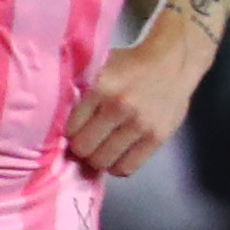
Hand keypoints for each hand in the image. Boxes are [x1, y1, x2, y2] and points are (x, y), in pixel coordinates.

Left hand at [66, 18, 209, 177]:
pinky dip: (117, 167)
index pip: (70, 129)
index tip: (74, 132)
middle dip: (82, 148)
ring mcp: (140, 124)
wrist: (171, 62)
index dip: (70, 134)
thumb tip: (58, 119)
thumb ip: (81, 90)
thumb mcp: (100, 68)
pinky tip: (117, 156)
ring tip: (102, 149)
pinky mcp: (157, 137)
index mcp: (100, 88)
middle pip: (84, 148)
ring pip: (104, 161)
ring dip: (99, 159)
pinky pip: (127, 168)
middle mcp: (119, 107)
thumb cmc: (130, 65)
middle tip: (87, 142)